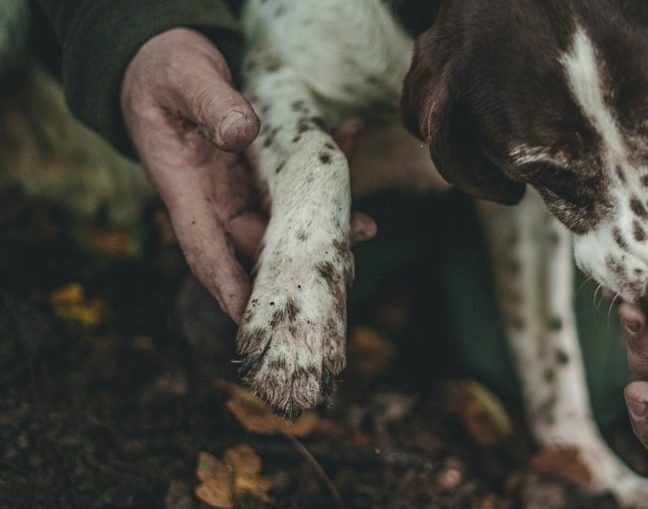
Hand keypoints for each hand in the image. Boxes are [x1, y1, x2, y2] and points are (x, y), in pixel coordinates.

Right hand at [121, 28, 374, 321]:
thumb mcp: (182, 79)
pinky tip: (350, 140)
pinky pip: (297, 178)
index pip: (206, 250)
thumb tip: (241, 133)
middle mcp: (215, 197)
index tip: (254, 318)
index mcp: (185, 188)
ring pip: (285, 217)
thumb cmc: (163, 71)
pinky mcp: (262, 169)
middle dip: (297, 262)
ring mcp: (240, 186)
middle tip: (342, 269)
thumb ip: (209, 104)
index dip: (229, 286)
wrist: (166, 59)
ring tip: (365, 225)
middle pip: (257, 244)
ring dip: (324, 221)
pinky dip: (324, 167)